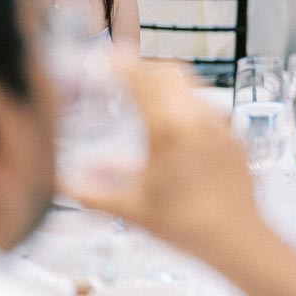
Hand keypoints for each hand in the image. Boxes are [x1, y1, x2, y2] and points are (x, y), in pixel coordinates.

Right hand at [67, 54, 257, 257]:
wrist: (237, 238)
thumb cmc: (183, 225)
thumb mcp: (131, 209)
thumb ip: (91, 193)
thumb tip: (58, 182)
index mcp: (168, 128)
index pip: (141, 79)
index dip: (121, 63)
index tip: (104, 57)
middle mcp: (196, 117)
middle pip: (168, 72)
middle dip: (143, 68)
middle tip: (122, 74)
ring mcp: (219, 124)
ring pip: (190, 87)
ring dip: (165, 85)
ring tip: (144, 97)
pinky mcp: (232, 135)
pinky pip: (206, 108)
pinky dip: (184, 106)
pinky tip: (173, 127)